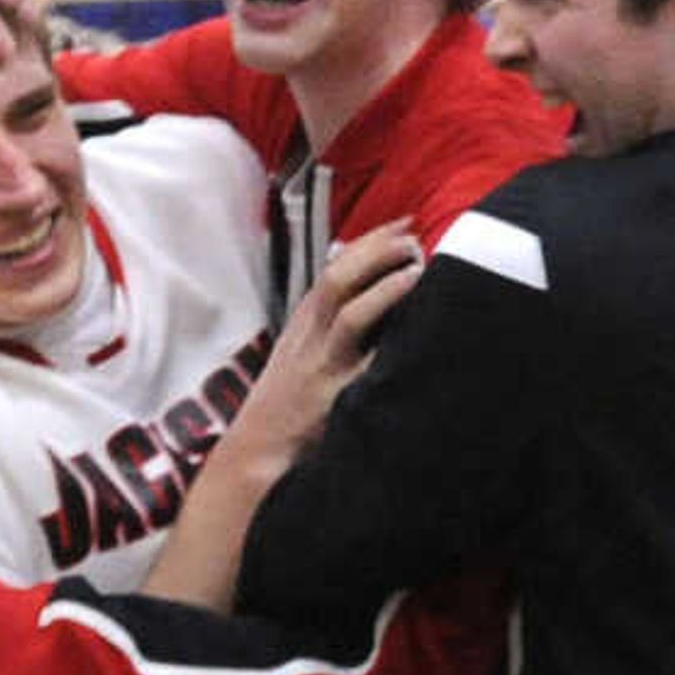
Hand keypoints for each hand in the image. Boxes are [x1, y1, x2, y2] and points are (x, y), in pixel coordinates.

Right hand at [225, 227, 423, 475]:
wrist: (258, 451)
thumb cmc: (290, 400)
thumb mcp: (303, 350)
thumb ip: (330, 318)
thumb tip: (365, 280)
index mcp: (306, 321)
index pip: (336, 268)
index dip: (371, 242)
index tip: (405, 223)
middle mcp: (310, 337)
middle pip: (338, 279)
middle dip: (376, 251)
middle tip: (412, 237)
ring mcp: (322, 366)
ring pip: (348, 313)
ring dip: (383, 285)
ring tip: (415, 264)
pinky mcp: (336, 397)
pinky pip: (364, 365)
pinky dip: (389, 344)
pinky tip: (415, 329)